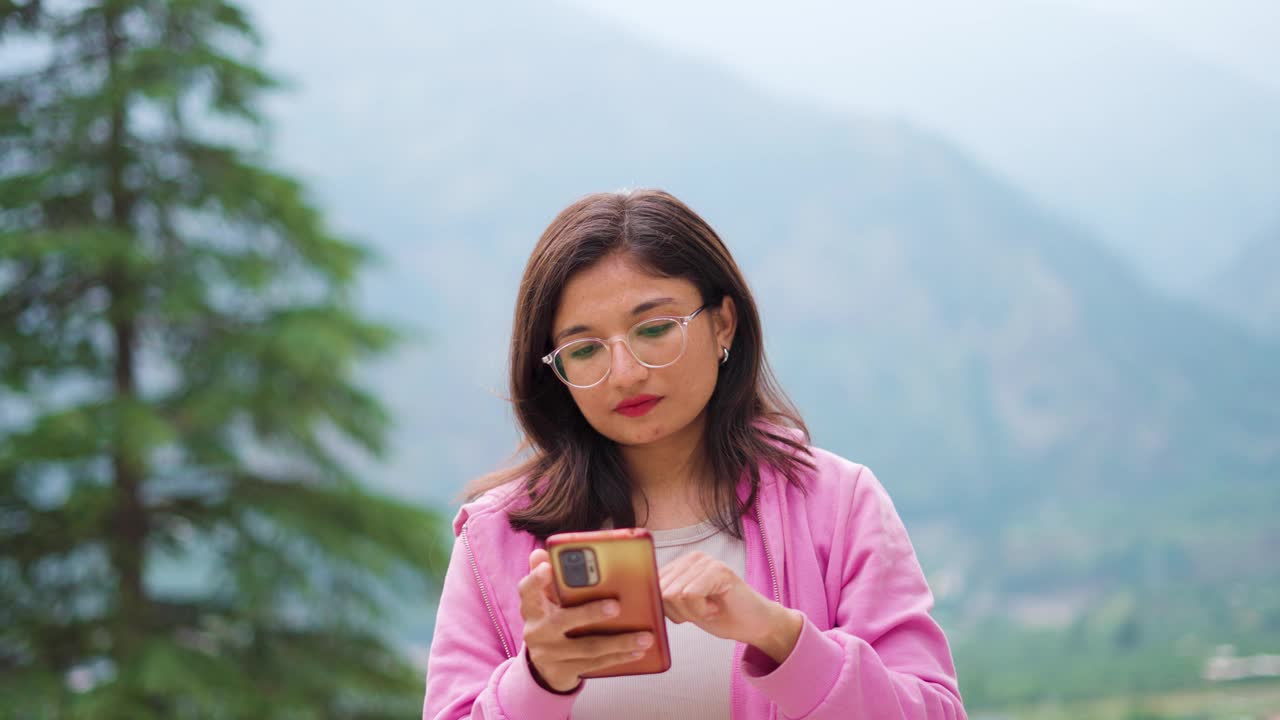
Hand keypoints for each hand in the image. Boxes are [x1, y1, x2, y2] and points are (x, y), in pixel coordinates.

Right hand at [518, 548, 655, 692]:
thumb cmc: (553, 619)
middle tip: (616, 605)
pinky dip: (618, 657)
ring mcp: (548, 654)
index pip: (527, 590)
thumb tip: (543, 553)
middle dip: (590, 613)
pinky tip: (637, 651)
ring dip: (619, 642)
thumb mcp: (549, 599)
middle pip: (562, 620)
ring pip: (588, 647)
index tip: (549, 568)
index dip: (536, 579)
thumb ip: (551, 577)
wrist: (545, 665)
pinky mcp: (562, 671)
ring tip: (645, 636)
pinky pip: (595, 664)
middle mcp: (536, 631)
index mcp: (532, 607)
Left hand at [659, 550, 803, 663]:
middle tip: (703, 611)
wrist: (754, 625)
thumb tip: (639, 598)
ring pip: (674, 594)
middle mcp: (691, 558)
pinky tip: (716, 607)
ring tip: (710, 608)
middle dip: (679, 612)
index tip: (688, 612)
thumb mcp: (684, 609)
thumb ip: (664, 599)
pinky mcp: (718, 570)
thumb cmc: (720, 616)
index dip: (666, 609)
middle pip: (661, 591)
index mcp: (680, 565)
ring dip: (692, 612)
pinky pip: (690, 595)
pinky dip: (701, 611)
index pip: (651, 586)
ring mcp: (706, 562)